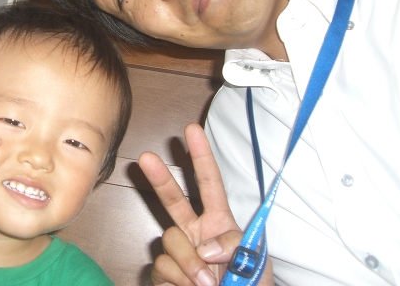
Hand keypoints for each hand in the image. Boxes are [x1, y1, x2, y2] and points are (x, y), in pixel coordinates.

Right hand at [139, 123, 273, 285]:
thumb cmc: (250, 284)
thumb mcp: (254, 259)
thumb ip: (234, 245)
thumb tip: (204, 247)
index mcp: (219, 221)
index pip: (209, 183)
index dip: (201, 156)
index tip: (192, 130)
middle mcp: (195, 231)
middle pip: (172, 198)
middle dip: (159, 178)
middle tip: (145, 157)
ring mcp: (178, 250)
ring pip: (171, 240)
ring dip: (190, 263)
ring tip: (208, 283)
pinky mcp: (164, 272)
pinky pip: (164, 266)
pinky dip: (180, 279)